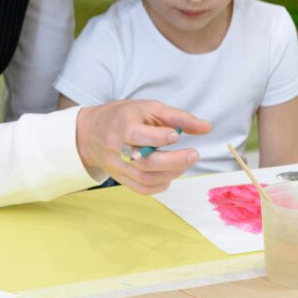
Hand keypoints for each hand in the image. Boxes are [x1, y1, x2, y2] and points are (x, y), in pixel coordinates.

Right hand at [75, 100, 210, 194]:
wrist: (90, 132)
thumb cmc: (124, 117)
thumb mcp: (148, 108)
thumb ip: (178, 117)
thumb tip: (207, 128)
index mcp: (121, 126)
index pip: (137, 135)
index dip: (159, 137)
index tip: (176, 135)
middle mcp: (116, 148)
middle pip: (144, 162)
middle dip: (174, 161)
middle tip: (194, 154)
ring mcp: (116, 166)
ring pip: (146, 178)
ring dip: (171, 173)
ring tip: (184, 162)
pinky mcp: (119, 178)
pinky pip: (142, 189)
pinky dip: (161, 185)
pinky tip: (170, 174)